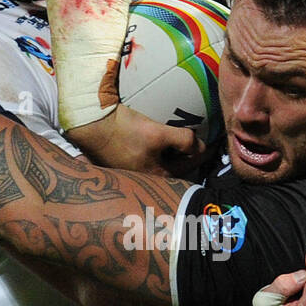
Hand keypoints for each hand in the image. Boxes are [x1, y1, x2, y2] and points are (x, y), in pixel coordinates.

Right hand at [66, 103, 204, 175]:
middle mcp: (145, 179)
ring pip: (163, 163)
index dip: (204, 154)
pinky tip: (161, 139)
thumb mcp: (157, 134)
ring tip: (185, 140)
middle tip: (203, 143)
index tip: (215, 142)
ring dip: (175, 154)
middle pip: (176, 168)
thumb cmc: (124, 131)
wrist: (90, 125)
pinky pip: (150, 157)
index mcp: (156, 177)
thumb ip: (183, 141)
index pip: (190, 166)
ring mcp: (134, 172)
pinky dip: (161, 150)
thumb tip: (201, 145)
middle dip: (191, 158)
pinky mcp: (125, 162)